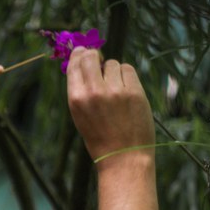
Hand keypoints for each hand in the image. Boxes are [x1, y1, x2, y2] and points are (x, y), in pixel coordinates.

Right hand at [66, 48, 154, 163]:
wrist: (123, 157)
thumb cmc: (100, 139)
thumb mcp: (81, 116)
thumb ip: (81, 90)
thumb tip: (83, 63)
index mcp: (76, 99)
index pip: (75, 64)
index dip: (79, 55)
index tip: (83, 52)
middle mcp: (94, 92)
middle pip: (91, 57)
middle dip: (94, 56)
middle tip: (99, 61)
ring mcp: (115, 91)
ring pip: (112, 63)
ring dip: (113, 71)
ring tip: (115, 89)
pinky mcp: (134, 92)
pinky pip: (128, 70)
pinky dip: (126, 76)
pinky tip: (126, 90)